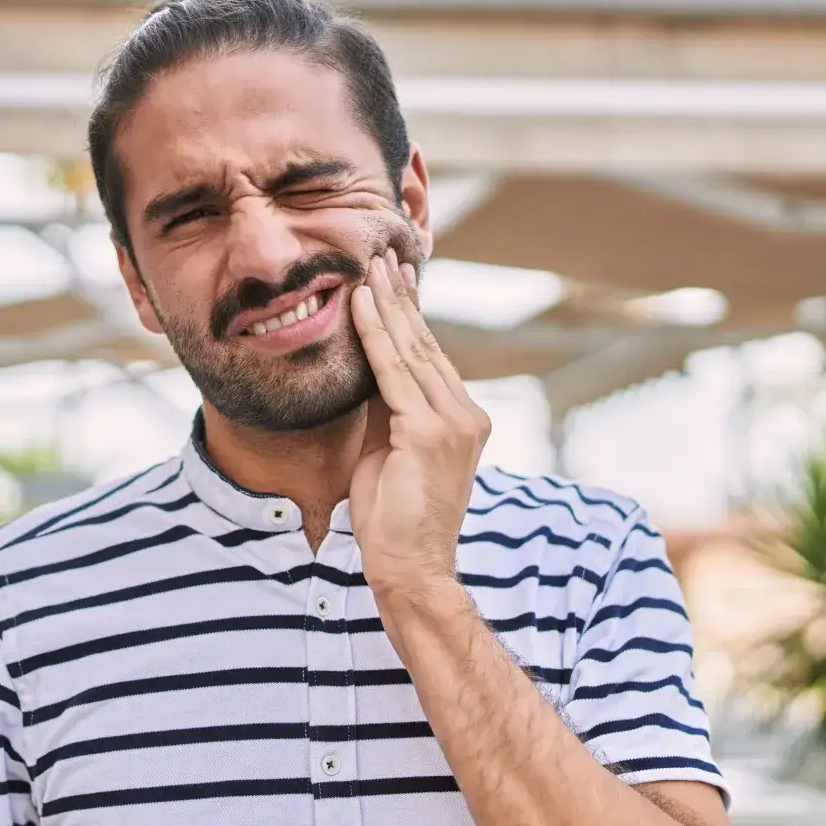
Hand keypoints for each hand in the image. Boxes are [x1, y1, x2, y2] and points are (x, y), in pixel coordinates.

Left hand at [348, 248, 491, 603]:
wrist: (409, 569)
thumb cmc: (393, 521)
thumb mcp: (387, 452)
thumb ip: (386, 411)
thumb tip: (367, 371)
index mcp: (461, 420)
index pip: (430, 358)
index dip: (409, 317)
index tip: (393, 280)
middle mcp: (466, 415)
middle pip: (425, 345)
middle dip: (400, 298)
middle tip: (381, 256)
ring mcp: (453, 423)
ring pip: (411, 351)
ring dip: (386, 305)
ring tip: (368, 267)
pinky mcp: (429, 433)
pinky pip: (393, 372)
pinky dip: (374, 335)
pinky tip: (359, 305)